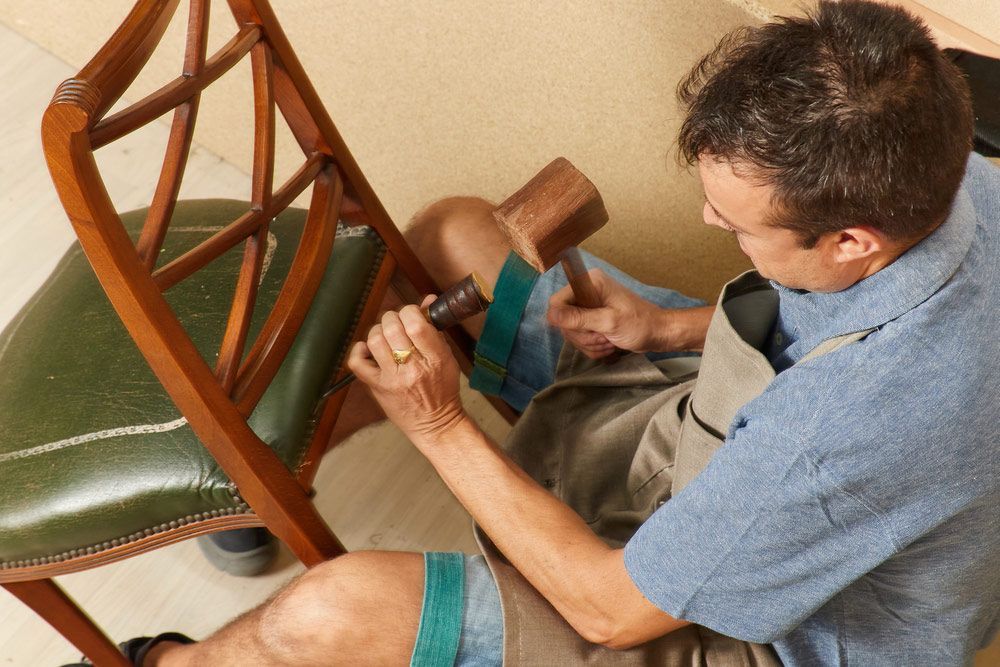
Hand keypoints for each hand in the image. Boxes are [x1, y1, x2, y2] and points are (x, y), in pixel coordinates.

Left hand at [347, 295, 465, 442]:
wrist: (435, 424)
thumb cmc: (443, 389)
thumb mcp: (447, 357)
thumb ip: (434, 329)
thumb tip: (427, 300)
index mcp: (435, 358)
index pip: (416, 324)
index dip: (410, 311)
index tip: (411, 314)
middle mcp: (413, 368)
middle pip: (392, 328)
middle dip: (392, 318)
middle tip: (397, 323)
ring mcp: (392, 379)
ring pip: (375, 340)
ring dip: (378, 331)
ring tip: (385, 335)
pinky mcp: (377, 387)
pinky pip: (358, 363)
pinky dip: (359, 350)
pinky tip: (369, 350)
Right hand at [545, 269, 667, 357]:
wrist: (658, 333)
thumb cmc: (640, 324)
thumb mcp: (609, 322)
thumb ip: (579, 318)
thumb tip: (551, 315)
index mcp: (590, 283)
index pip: (558, 300)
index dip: (563, 319)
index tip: (580, 329)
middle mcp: (586, 292)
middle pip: (563, 319)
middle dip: (582, 335)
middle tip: (602, 337)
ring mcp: (589, 307)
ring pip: (571, 332)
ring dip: (589, 343)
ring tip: (609, 342)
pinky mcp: (592, 320)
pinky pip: (580, 338)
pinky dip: (593, 346)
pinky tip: (609, 344)